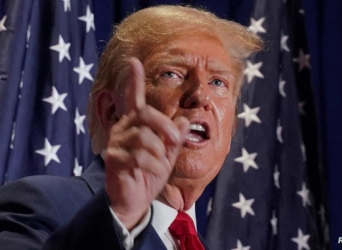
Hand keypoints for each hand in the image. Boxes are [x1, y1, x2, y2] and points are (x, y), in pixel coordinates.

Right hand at [104, 58, 189, 229]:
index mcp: (136, 125)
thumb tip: (185, 120)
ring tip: (160, 165)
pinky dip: (152, 165)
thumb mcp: (168, 155)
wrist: (135, 199)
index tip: (134, 61)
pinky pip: (138, 155)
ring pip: (144, 136)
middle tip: (175, 140)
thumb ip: (175, 138)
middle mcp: (124, 128)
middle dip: (164, 126)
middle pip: (145, 113)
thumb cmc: (150, 173)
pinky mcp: (113, 157)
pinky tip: (150, 171)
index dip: (135, 80)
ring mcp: (116, 142)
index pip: (135, 99)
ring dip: (159, 153)